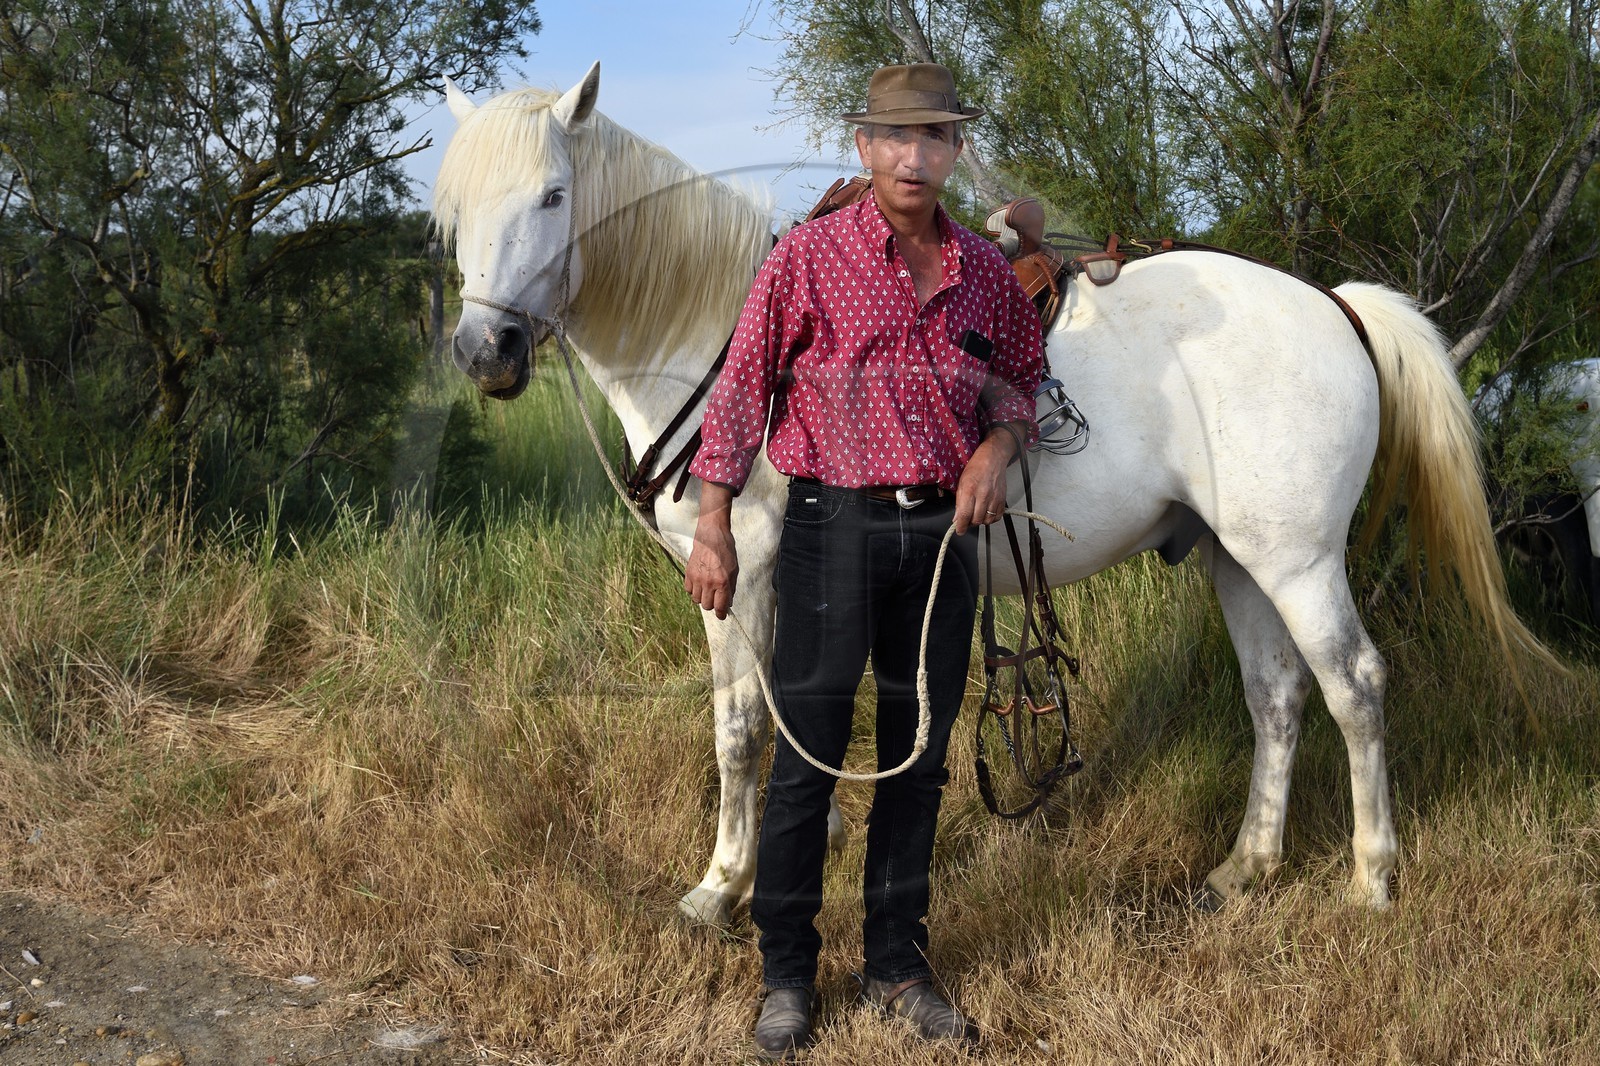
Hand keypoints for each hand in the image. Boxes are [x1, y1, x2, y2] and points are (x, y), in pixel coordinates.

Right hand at [685, 482, 738, 618]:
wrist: (711, 536)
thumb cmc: (726, 551)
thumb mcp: (734, 570)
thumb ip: (731, 588)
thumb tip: (728, 602)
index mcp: (722, 582)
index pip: (720, 607)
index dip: (721, 614)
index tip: (722, 615)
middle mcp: (708, 583)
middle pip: (707, 606)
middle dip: (713, 605)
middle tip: (716, 598)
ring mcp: (697, 578)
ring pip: (697, 600)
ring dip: (703, 598)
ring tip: (708, 590)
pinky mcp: (688, 573)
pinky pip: (689, 590)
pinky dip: (694, 590)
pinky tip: (700, 584)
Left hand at [954, 427, 1018, 534]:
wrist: (993, 459)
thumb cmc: (975, 469)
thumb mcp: (962, 483)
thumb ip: (959, 502)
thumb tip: (957, 519)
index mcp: (970, 490)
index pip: (965, 515)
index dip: (961, 526)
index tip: (959, 530)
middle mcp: (983, 495)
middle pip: (976, 520)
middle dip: (970, 523)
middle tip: (967, 518)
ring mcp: (995, 498)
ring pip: (987, 520)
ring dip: (981, 521)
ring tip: (977, 514)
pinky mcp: (1003, 499)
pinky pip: (997, 516)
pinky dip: (991, 518)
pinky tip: (986, 512)